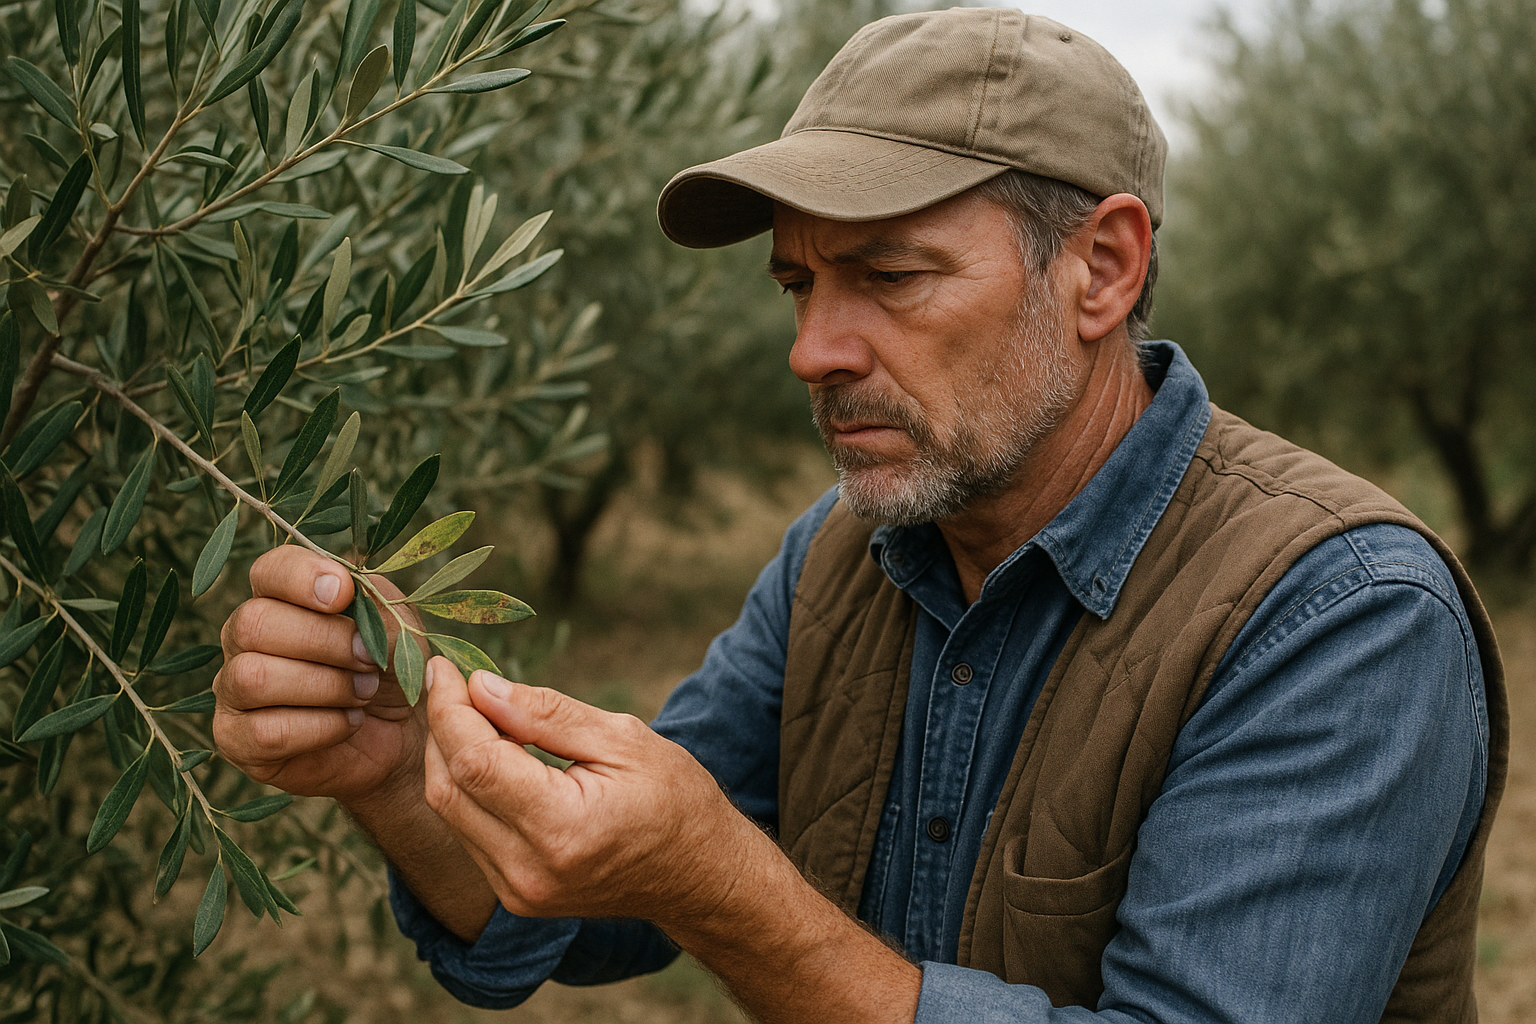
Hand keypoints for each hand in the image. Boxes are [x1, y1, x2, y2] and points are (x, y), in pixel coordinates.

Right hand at [214, 546, 425, 808]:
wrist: (401, 735)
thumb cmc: (390, 669)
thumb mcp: (399, 629)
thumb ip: (372, 606)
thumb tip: (341, 591)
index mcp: (281, 598)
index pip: (268, 570)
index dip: (301, 578)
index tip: (343, 593)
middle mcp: (245, 639)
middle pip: (254, 623)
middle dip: (325, 641)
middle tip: (368, 659)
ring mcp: (234, 691)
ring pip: (253, 678)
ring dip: (325, 686)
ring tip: (364, 692)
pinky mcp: (239, 741)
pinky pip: (265, 732)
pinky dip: (321, 727)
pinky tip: (349, 723)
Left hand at [422, 657, 921, 1022]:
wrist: (700, 875)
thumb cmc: (676, 800)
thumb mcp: (622, 739)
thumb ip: (546, 713)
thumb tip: (480, 685)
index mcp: (562, 827)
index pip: (474, 761)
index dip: (448, 708)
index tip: (444, 666)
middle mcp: (529, 869)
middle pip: (449, 787)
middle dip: (442, 727)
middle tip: (454, 681)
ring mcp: (518, 891)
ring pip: (449, 811)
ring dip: (450, 755)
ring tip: (474, 711)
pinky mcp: (514, 896)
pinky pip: (468, 831)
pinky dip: (468, 786)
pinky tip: (491, 753)